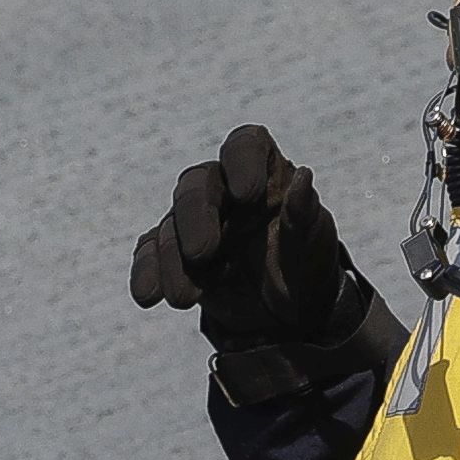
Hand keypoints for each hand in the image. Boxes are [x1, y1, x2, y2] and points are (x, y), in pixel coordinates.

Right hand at [130, 125, 369, 350]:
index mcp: (264, 173)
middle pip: (197, 184)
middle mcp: (224, 189)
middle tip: (201, 253)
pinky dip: (147, 272)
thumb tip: (304, 178)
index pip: (245, 146)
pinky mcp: (175, 252)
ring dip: (172, 259)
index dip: (242, 162)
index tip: (247, 195)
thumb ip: (303, 216)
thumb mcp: (312, 248)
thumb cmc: (304, 267)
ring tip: (184, 299)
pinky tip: (147, 295)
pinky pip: (152, 252)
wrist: (288, 313)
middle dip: (195, 217)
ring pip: (171, 223)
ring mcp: (196, 220)